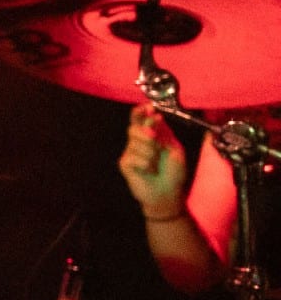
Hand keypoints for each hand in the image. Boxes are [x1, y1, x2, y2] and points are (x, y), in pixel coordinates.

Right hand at [118, 103, 187, 217]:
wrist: (168, 192)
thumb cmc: (173, 171)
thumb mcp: (174, 147)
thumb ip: (163, 132)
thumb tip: (154, 115)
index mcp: (151, 135)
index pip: (140, 119)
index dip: (141, 112)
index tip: (147, 108)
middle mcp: (138, 141)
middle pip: (134, 128)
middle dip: (147, 133)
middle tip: (156, 141)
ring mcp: (130, 152)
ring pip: (136, 143)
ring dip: (151, 154)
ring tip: (155, 165)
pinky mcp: (125, 163)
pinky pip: (133, 157)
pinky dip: (145, 164)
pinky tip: (148, 171)